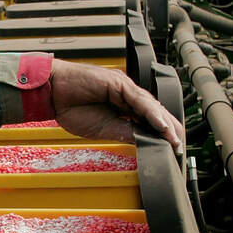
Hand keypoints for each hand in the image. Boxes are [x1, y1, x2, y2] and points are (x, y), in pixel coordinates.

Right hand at [49, 59, 184, 150]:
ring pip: (151, 107)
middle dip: (169, 130)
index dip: (160, 134)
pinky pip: (140, 101)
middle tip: (179, 147)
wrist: (52, 92)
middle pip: (155, 113)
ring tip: (174, 140)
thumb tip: (143, 141)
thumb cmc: (70, 107)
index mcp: (122, 108)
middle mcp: (127, 97)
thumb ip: (123, 132)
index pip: (147, 121)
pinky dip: (152, 114)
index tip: (170, 149)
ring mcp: (125, 89)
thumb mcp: (101, 129)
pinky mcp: (120, 84)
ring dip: (165, 125)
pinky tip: (161, 126)